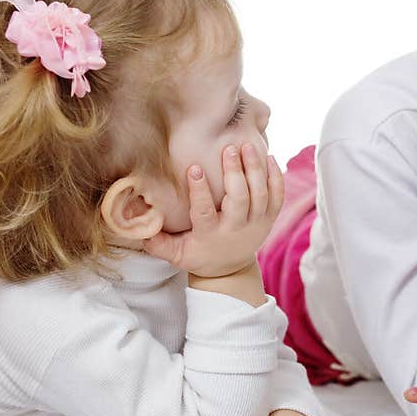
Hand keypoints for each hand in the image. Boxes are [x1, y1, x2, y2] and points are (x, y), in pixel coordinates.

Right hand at [143, 143, 283, 277]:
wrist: (230, 269)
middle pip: (240, 199)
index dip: (199, 191)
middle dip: (235, 173)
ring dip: (256, 169)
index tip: (194, 168)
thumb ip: (157, 243)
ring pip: (261, 194)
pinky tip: (269, 157)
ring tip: (248, 146)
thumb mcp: (176, 254)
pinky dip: (276, 176)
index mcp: (211, 234)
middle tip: (229, 148)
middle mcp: (237, 228)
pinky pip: (277, 196)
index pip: (205, 211)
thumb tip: (138, 226)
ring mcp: (257, 223)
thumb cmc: (199, 255)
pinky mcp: (270, 218)